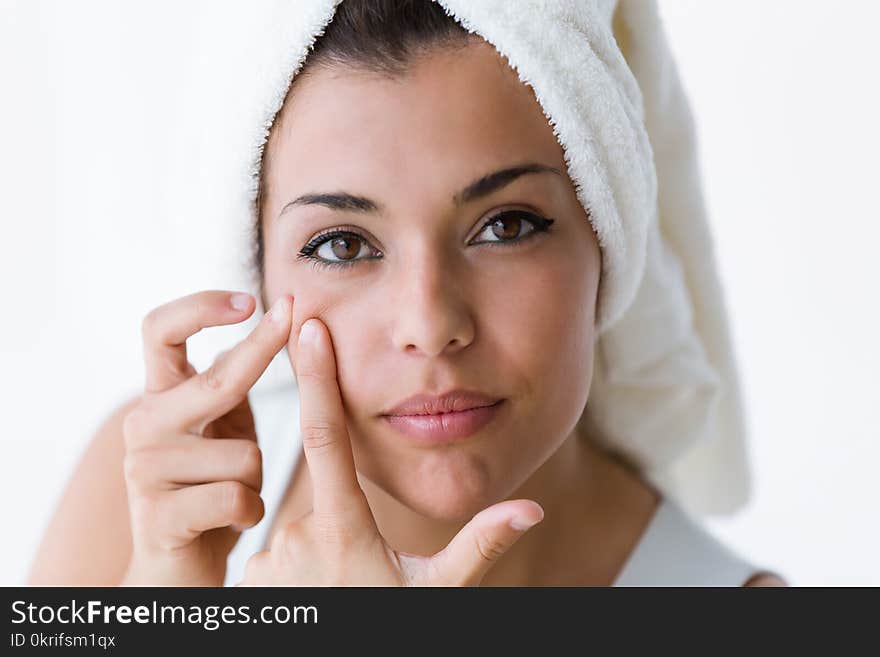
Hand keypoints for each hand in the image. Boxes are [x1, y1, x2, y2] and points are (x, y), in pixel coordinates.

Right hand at [120, 291, 293, 585]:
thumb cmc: (211, 487)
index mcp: (160, 397)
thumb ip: (229, 383)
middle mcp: (144, 425)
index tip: (251, 298)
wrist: (179, 566)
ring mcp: (145, 472)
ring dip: (256, 479)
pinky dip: (250, 511)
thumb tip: (268, 320)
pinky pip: (236, 499)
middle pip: (216, 381)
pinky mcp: (159, 519)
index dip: (200, 306)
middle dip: (262, 354)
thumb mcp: (223, 428)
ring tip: (236, 493)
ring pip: (244, 456)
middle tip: (295, 321)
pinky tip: (233, 519)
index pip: (159, 331)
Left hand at [238, 316, 543, 585]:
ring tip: (340, 588)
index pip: (326, 437)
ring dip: (326, 543)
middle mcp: (297, 536)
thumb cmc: (384, 631)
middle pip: (327, 491)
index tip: (306, 328)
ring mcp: (269, 559)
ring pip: (305, 525)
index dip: (317, 378)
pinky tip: (317, 594)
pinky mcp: (253, 577)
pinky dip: (302, 562)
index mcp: (345, 529)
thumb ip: (479, 547)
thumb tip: (531, 509)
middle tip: (360, 562)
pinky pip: (282, 551)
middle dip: (346, 509)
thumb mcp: (437, 594)